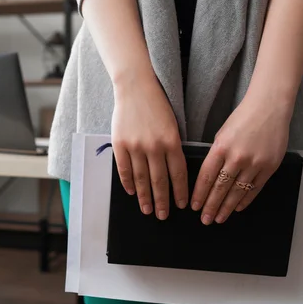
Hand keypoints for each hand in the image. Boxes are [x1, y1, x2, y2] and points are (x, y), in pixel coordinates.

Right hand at [112, 72, 187, 219]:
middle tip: (163, 215)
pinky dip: (128, 183)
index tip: (182, 205)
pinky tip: (132, 192)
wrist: (135, 88)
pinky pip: (124, 170)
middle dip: (162, 201)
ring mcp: (136, 147)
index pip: (178, 174)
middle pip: (160, 181)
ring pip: (141, 179)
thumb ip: (173, 148)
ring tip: (147, 210)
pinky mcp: (120, 144)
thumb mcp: (172, 125)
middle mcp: (154, 147)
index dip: (180, 192)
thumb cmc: (157, 105)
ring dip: (145, 197)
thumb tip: (173, 173)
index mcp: (172, 142)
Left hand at [191, 91, 292, 224]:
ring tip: (219, 218)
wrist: (269, 108)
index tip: (195, 207)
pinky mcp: (269, 167)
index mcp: (220, 148)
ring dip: (226, 208)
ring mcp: (254, 163)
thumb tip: (209, 178)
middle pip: (220, 188)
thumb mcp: (221, 134)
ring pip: (237, 192)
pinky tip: (237, 208)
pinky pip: (255, 189)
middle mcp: (237, 157)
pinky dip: (245, 200)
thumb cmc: (242, 119)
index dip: (200, 195)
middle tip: (205, 219)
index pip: (206, 177)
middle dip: (211, 206)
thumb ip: (215, 155)